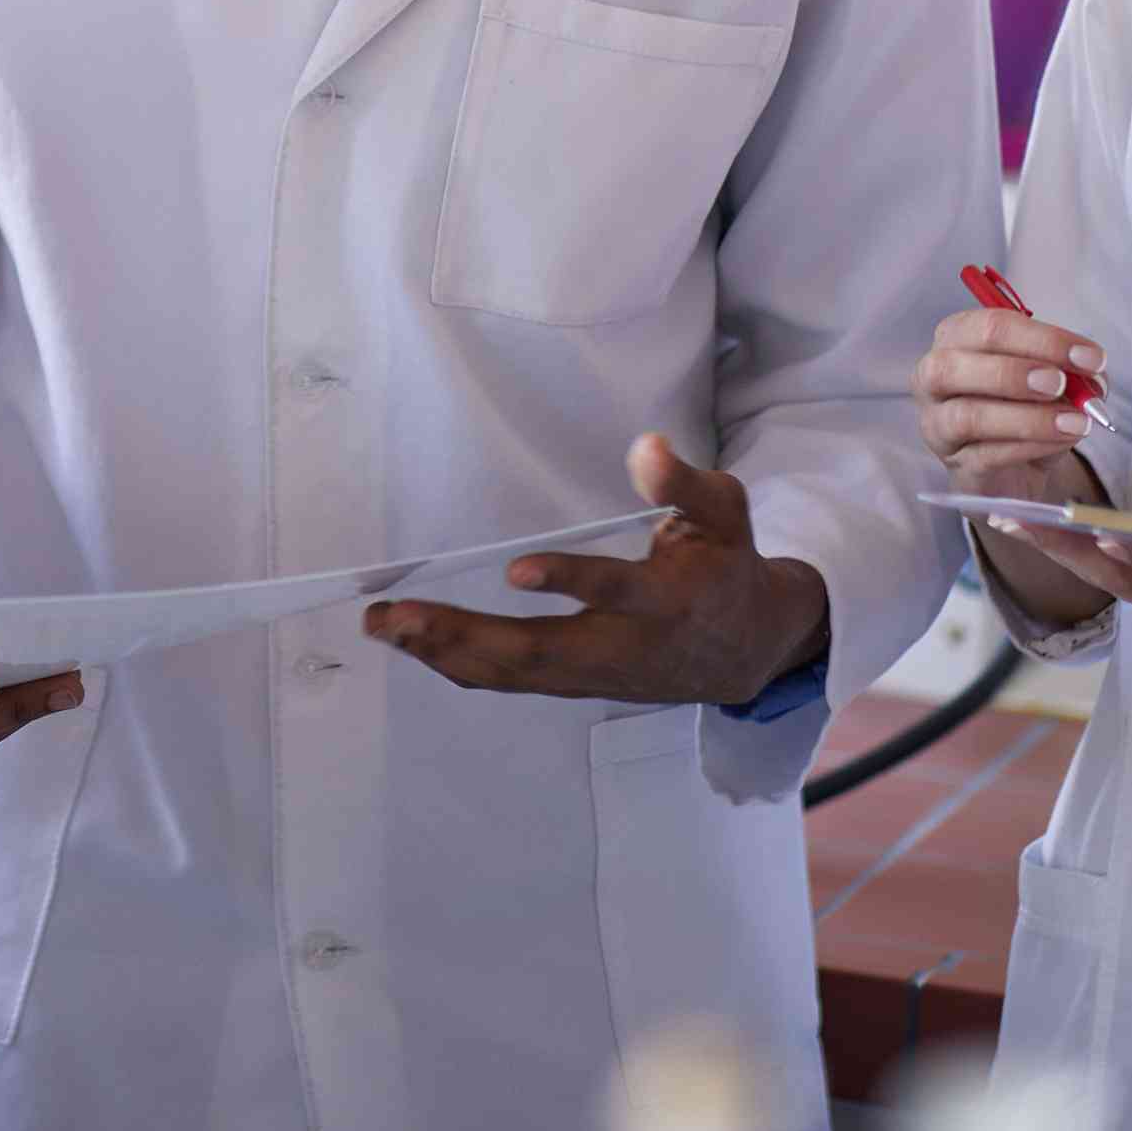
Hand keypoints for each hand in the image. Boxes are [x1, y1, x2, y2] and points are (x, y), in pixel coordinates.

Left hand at [367, 435, 827, 707]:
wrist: (749, 652)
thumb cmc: (727, 568)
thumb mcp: (724, 515)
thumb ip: (684, 485)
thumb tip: (646, 445)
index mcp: (664, 599)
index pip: (615, 590)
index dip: (570, 581)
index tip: (518, 569)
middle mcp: (623, 645)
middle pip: (540, 650)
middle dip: (465, 634)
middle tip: (396, 616)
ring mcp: (595, 674)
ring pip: (515, 672)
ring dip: (445, 652)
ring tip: (382, 627)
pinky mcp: (576, 685)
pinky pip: (511, 681)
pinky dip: (459, 666)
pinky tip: (413, 645)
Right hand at [913, 304, 1114, 500]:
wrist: (1014, 463)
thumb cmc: (1023, 405)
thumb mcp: (1051, 379)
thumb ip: (1070, 371)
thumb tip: (1092, 377)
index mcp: (956, 337)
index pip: (990, 327)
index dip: (1044, 340)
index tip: (1090, 357)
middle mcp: (934, 375)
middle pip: (957, 365)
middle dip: (1016, 372)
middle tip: (1062, 384)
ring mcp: (937, 421)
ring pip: (968, 416)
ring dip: (1028, 418)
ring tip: (1075, 422)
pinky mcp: (954, 462)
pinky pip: (986, 454)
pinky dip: (1030, 446)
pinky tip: (1061, 441)